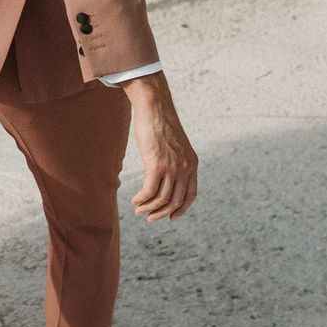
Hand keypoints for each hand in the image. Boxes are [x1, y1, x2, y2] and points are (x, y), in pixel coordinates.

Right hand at [123, 72, 198, 221]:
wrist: (155, 108)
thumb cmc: (161, 123)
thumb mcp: (174, 145)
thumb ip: (175, 160)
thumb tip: (167, 175)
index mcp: (192, 164)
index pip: (191, 195)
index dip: (182, 209)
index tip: (171, 217)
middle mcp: (185, 168)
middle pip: (175, 201)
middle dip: (162, 213)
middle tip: (150, 218)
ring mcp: (172, 168)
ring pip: (161, 199)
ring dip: (148, 208)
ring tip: (138, 209)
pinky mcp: (156, 165)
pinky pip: (149, 191)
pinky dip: (141, 199)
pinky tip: (134, 199)